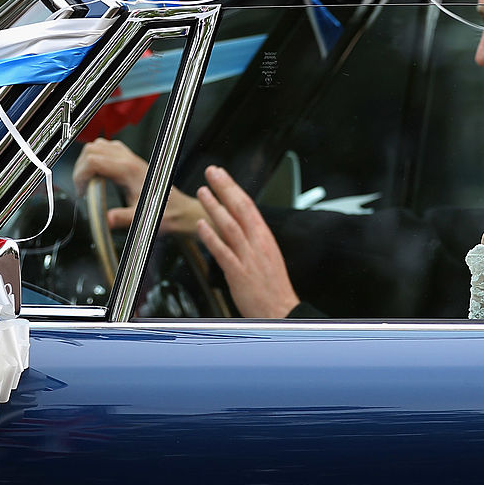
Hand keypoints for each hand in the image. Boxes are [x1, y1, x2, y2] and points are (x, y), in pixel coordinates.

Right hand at [73, 137, 205, 234]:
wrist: (181, 211)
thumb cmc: (166, 214)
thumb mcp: (144, 219)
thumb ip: (124, 218)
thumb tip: (106, 219)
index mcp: (130, 171)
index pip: (93, 160)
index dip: (80, 175)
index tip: (81, 192)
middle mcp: (130, 160)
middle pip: (92, 149)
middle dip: (80, 167)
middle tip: (83, 188)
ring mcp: (131, 159)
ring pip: (99, 145)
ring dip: (87, 161)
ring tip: (89, 182)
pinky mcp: (132, 161)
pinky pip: (108, 149)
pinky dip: (97, 158)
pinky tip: (99, 175)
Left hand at [196, 165, 299, 318]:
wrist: (282, 312)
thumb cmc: (273, 289)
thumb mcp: (266, 258)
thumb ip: (252, 242)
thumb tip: (238, 227)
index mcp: (265, 238)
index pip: (249, 206)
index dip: (234, 188)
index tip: (223, 176)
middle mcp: (258, 244)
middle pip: (240, 209)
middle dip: (225, 187)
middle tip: (212, 172)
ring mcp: (248, 257)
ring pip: (230, 225)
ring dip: (215, 206)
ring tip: (203, 191)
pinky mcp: (239, 273)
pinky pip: (223, 251)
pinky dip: (211, 237)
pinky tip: (201, 225)